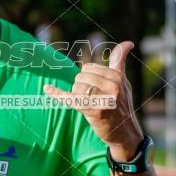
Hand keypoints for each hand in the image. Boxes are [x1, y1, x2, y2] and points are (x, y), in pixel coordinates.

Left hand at [43, 40, 142, 159]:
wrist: (124, 132)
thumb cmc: (121, 105)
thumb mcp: (124, 82)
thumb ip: (120, 62)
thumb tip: (128, 42)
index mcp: (118, 76)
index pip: (89, 68)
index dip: (87, 77)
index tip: (93, 87)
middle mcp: (113, 86)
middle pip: (81, 76)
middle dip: (81, 85)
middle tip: (93, 98)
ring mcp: (104, 98)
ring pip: (76, 86)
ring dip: (77, 95)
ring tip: (89, 104)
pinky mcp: (94, 110)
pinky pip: (71, 98)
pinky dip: (57, 93)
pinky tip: (46, 89)